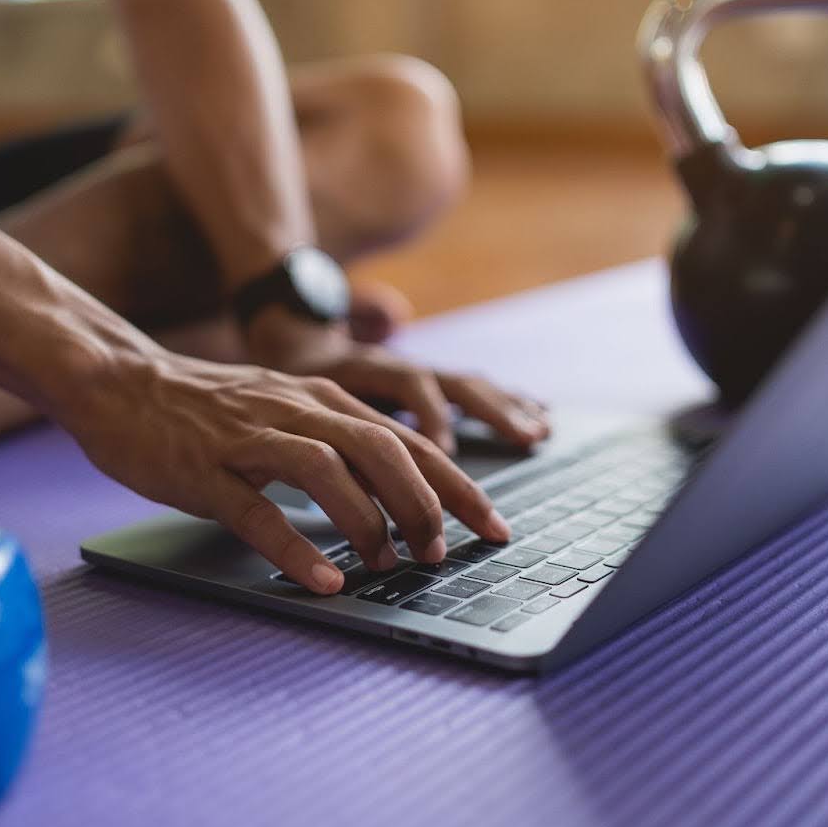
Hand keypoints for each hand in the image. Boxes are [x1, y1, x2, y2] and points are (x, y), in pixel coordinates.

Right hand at [53, 349, 513, 593]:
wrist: (119, 381)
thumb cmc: (207, 408)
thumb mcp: (286, 410)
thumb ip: (338, 442)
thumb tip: (395, 497)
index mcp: (325, 400)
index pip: (413, 441)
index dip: (461, 486)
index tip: (495, 528)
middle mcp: (297, 410)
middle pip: (384, 451)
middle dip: (425, 506)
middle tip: (440, 555)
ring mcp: (250, 438)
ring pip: (328, 471)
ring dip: (368, 521)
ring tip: (387, 566)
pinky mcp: (206, 469)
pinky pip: (258, 510)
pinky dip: (297, 547)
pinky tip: (325, 580)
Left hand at [245, 308, 550, 454]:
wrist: (290, 341)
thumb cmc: (287, 393)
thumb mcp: (294, 413)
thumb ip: (318, 439)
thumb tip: (349, 484)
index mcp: (360, 369)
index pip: (405, 382)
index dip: (429, 412)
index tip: (446, 448)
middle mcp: (394, 365)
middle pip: (452, 382)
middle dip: (493, 412)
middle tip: (526, 440)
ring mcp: (413, 371)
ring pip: (467, 384)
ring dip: (506, 408)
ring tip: (540, 432)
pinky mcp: (424, 383)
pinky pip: (472, 391)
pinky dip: (506, 405)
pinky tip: (539, 420)